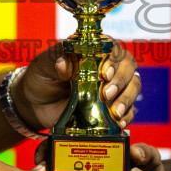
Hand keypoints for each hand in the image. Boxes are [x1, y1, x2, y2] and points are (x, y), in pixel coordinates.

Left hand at [14, 42, 139, 131]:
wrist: (36, 104)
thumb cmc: (42, 77)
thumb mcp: (43, 65)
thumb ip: (54, 60)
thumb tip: (64, 63)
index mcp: (94, 50)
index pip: (112, 49)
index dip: (112, 61)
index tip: (104, 74)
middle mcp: (109, 66)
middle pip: (128, 68)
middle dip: (121, 81)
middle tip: (107, 94)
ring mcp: (113, 87)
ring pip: (133, 87)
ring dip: (127, 99)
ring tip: (116, 111)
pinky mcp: (112, 107)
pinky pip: (129, 110)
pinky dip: (127, 116)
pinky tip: (119, 122)